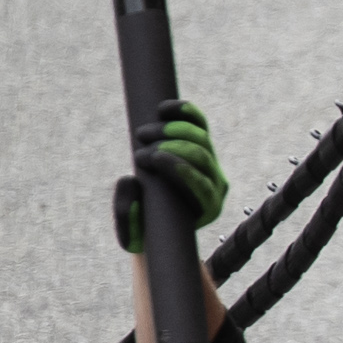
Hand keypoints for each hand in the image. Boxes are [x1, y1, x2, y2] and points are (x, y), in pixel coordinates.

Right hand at [113, 100, 221, 253]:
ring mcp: (210, 163)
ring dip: (170, 130)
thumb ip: (127, 214)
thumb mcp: (131, 234)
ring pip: (201, 138)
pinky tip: (162, 108)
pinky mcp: (201, 145)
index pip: (203, 186)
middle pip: (201, 157)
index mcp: (207, 208)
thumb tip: (131, 181)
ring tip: (141, 134)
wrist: (152, 218)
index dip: (181, 170)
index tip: (151, 159)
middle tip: (139, 154)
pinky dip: (183, 112)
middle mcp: (215, 184)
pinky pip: (198, 123)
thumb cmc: (144, 229)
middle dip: (169, 149)